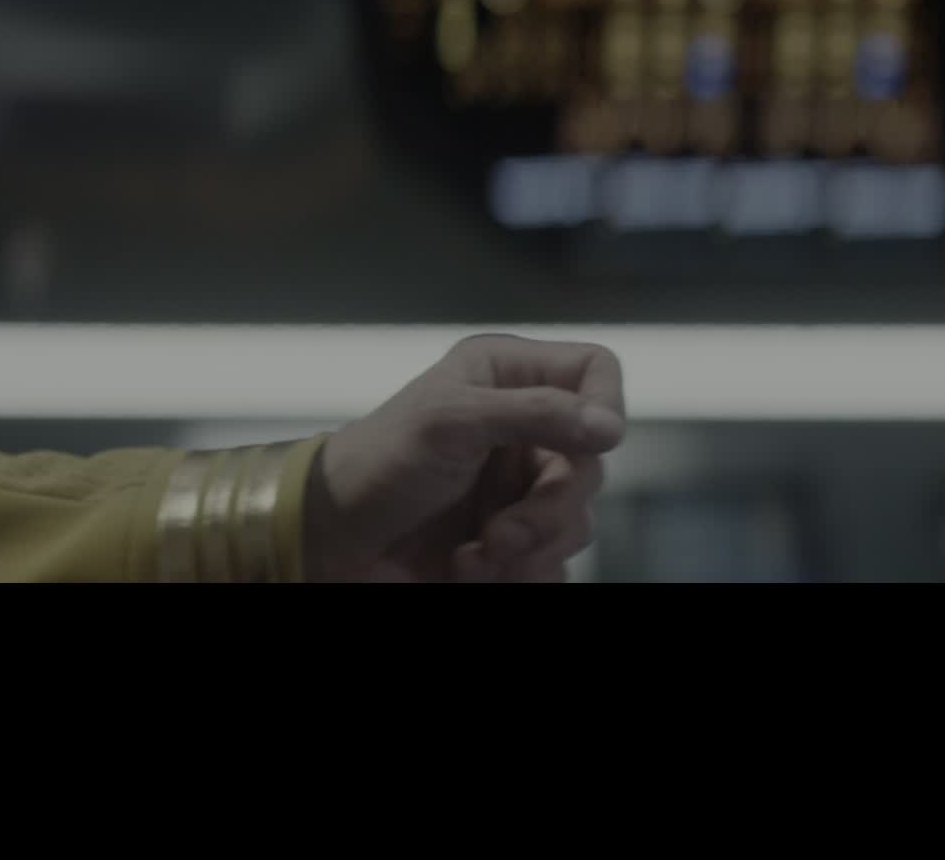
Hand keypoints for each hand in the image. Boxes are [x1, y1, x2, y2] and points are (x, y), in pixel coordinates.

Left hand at [303, 333, 624, 582]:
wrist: (333, 538)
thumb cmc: (379, 464)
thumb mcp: (453, 422)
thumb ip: (535, 414)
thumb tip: (611, 426)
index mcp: (506, 376)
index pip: (595, 371)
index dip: (604, 407)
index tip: (588, 446)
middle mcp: (521, 426)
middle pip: (593, 462)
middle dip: (551, 507)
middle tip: (502, 530)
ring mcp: (518, 486)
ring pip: (577, 520)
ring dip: (530, 547)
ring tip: (478, 553)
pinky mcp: (512, 537)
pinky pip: (555, 561)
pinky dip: (521, 572)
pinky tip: (470, 567)